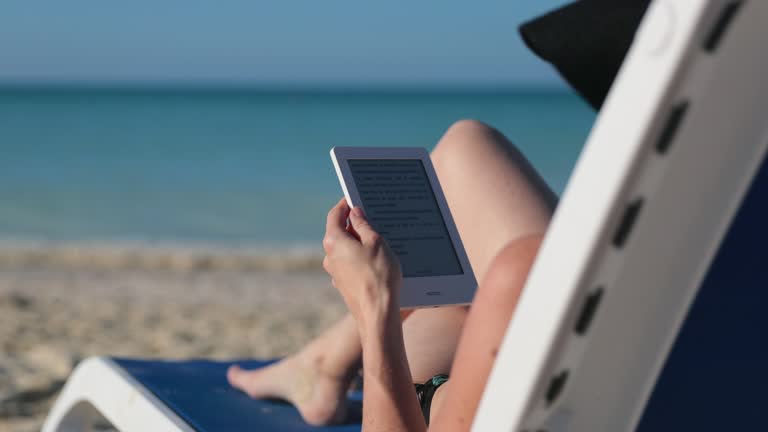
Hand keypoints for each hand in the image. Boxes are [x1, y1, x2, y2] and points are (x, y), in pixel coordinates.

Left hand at [322, 199, 401, 321]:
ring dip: (358, 242)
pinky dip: (360, 258)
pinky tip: (377, 261)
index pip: (335, 215)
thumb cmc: (378, 275)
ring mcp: (335, 272)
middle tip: (372, 218)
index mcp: (334, 241)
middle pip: (339, 232)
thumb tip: (356, 213)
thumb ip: (363, 225)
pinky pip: (350, 264)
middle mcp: (330, 256)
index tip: (355, 198)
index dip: (345, 204)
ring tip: (380, 241)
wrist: (377, 313)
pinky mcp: (343, 285)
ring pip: (345, 250)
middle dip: (354, 224)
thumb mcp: (376, 242)